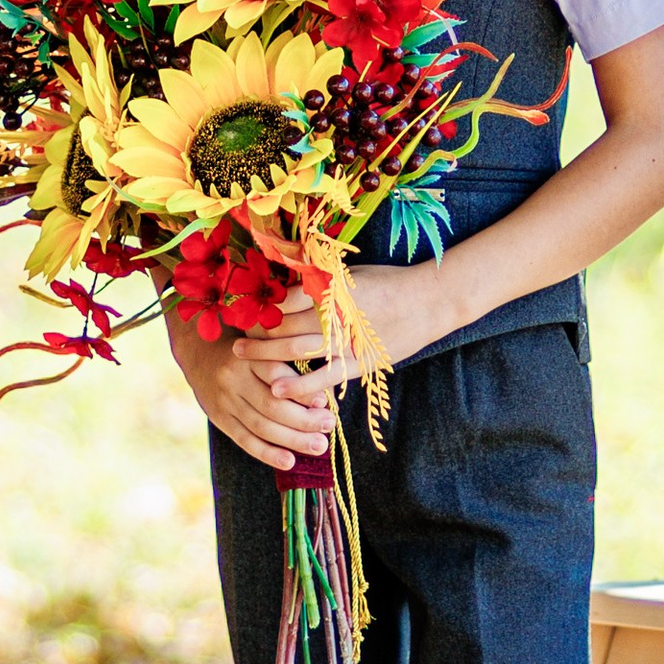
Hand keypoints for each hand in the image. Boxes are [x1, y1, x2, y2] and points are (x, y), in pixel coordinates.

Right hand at [163, 304, 334, 472]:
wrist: (198, 351)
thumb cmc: (244, 346)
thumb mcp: (260, 341)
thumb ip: (284, 355)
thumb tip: (322, 388)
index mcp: (248, 356)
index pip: (276, 374)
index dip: (301, 390)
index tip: (325, 401)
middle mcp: (234, 379)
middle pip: (271, 405)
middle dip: (303, 419)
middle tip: (329, 425)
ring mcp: (225, 401)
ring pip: (261, 426)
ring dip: (292, 439)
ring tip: (319, 446)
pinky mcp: (219, 419)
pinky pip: (244, 440)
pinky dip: (267, 453)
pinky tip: (289, 461)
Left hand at [229, 263, 453, 395]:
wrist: (428, 301)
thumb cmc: (388, 282)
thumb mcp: (350, 274)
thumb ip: (319, 280)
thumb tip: (285, 283)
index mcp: (331, 288)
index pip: (284, 299)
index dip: (261, 307)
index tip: (243, 311)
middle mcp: (335, 313)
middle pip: (285, 324)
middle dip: (257, 331)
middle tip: (235, 336)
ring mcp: (347, 339)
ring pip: (297, 348)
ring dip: (267, 354)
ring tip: (242, 357)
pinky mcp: (359, 362)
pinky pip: (324, 376)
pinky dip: (299, 384)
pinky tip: (277, 389)